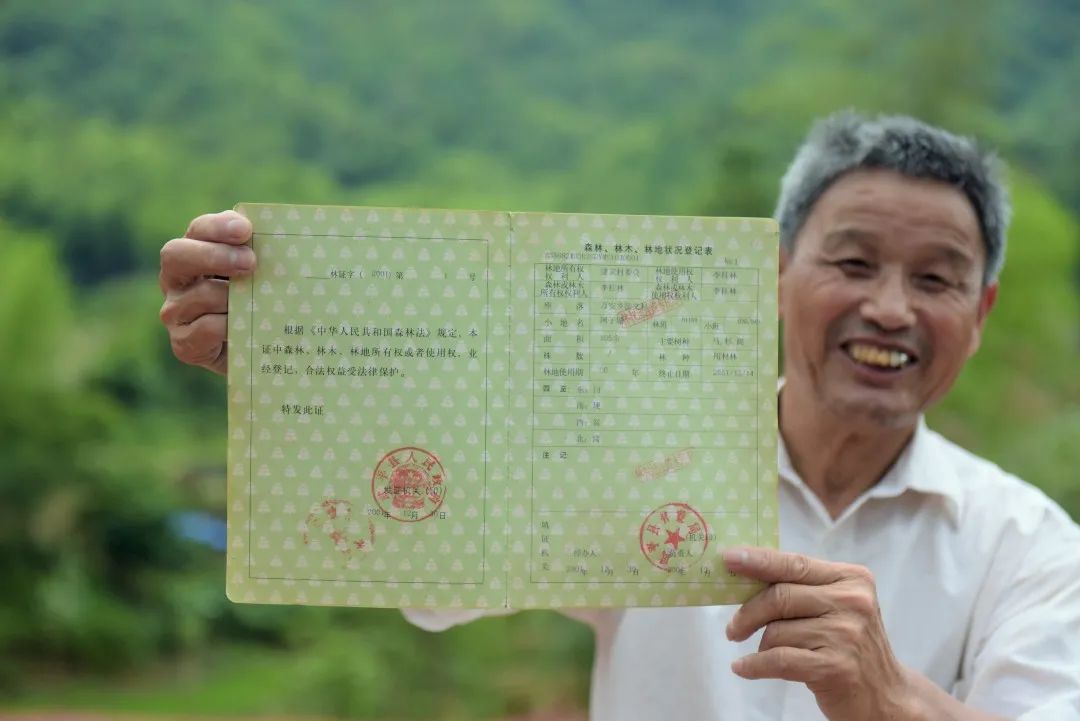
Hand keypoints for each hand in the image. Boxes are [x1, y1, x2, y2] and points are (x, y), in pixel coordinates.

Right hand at [159, 210, 254, 374]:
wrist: (255, 352)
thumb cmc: (259, 303)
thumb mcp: (261, 276)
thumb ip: (263, 255)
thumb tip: (283, 241)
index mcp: (195, 252)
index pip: (199, 229)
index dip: (218, 227)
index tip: (245, 230)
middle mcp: (177, 279)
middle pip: (176, 254)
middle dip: (214, 255)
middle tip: (250, 262)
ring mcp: (175, 311)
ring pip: (199, 295)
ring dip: (232, 297)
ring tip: (259, 302)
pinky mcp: (183, 343)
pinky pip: (204, 329)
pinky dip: (229, 326)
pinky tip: (247, 327)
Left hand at [724, 547, 912, 720]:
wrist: (887, 696)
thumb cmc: (851, 647)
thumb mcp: (837, 607)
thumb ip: (802, 588)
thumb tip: (746, 574)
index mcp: (852, 578)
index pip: (795, 563)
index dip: (758, 560)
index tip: (729, 559)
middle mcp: (852, 602)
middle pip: (779, 596)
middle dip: (748, 613)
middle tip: (733, 629)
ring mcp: (846, 634)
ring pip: (777, 631)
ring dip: (761, 645)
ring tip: (766, 654)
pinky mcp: (835, 667)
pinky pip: (778, 660)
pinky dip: (755, 665)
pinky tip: (744, 668)